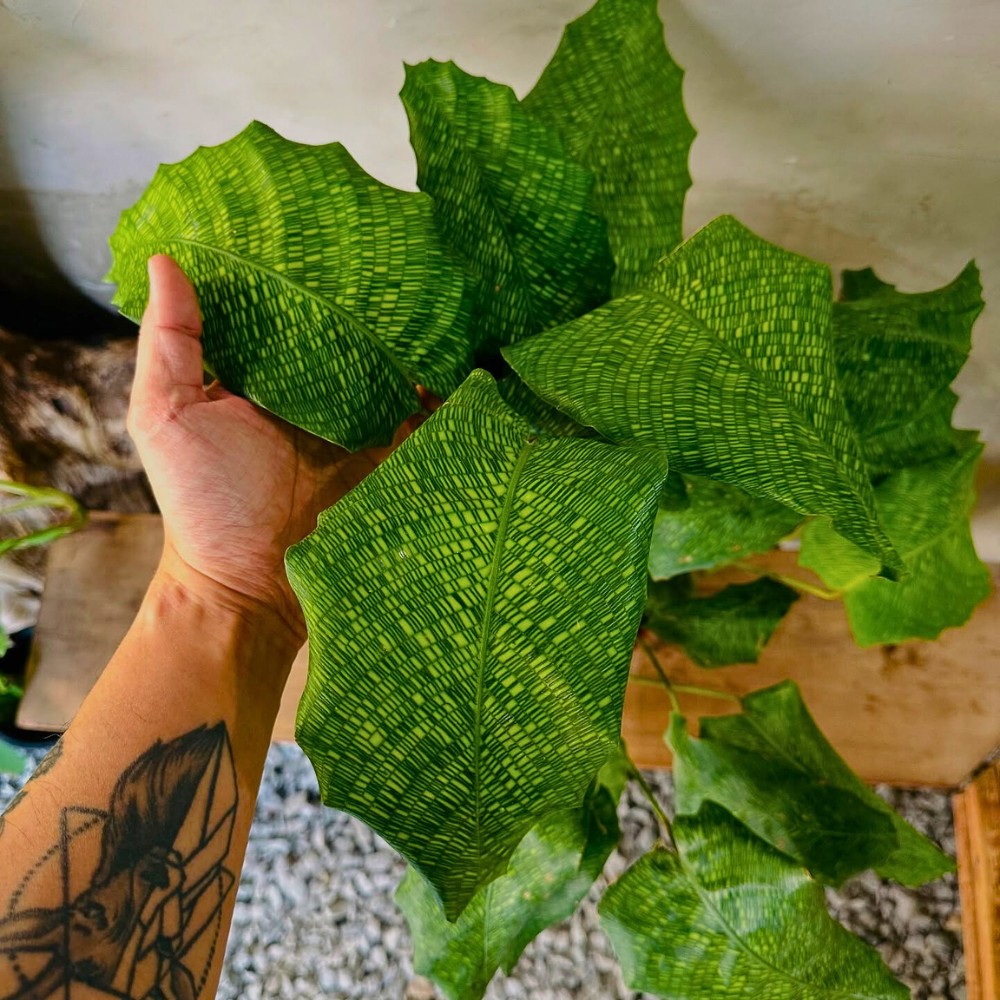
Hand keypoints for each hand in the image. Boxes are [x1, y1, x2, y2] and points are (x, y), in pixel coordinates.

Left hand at [128, 256, 399, 643]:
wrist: (257, 582)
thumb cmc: (204, 502)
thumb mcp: (166, 415)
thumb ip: (169, 343)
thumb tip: (165, 260)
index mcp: (253, 378)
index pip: (274, 312)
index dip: (286, 273)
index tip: (306, 225)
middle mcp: (304, 393)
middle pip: (335, 332)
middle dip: (354, 296)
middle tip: (380, 245)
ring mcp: (350, 420)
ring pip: (379, 363)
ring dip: (397, 334)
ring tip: (423, 284)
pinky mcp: (387, 449)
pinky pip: (415, 408)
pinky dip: (432, 381)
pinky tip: (447, 347)